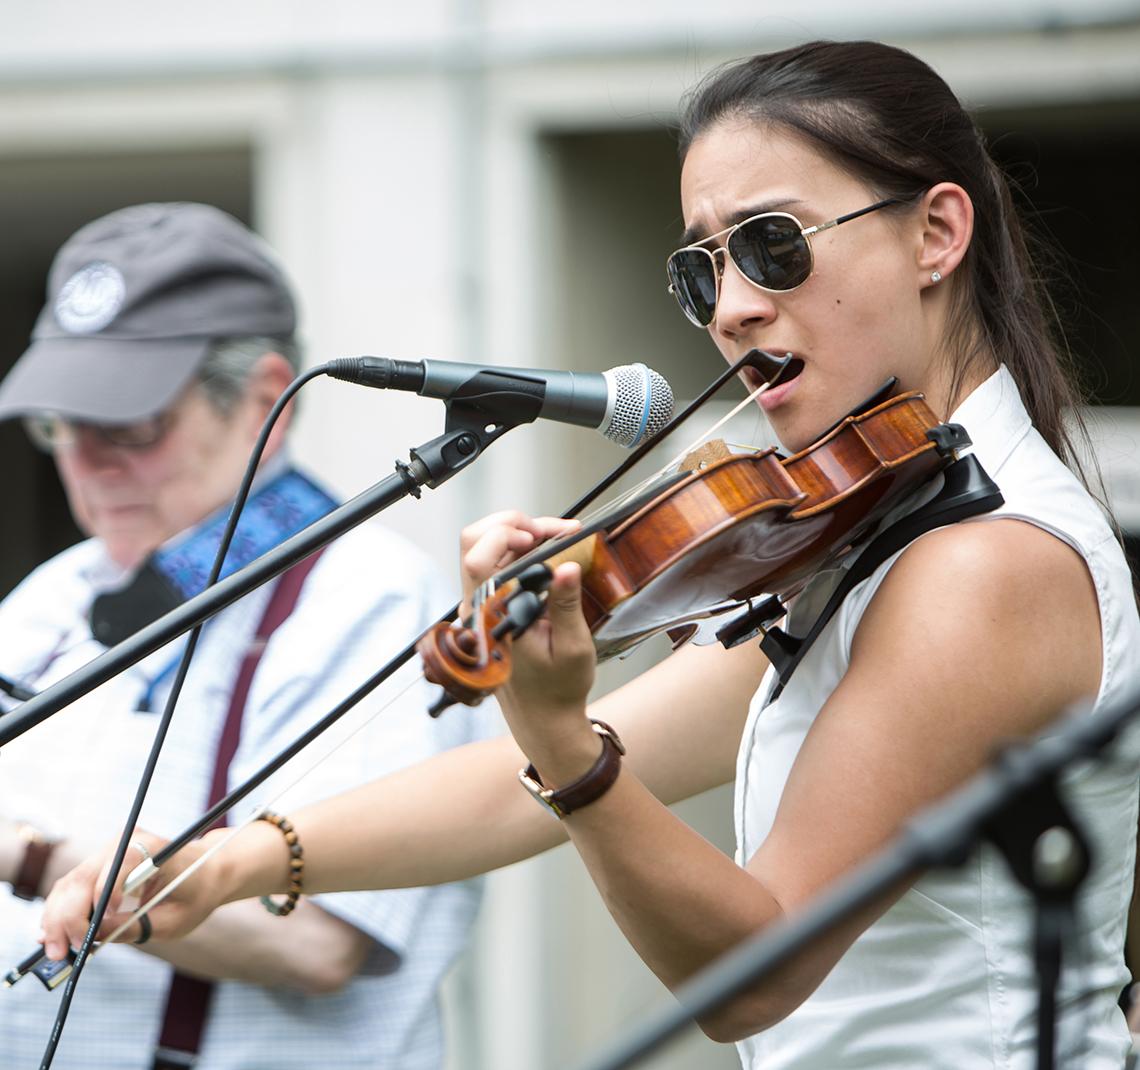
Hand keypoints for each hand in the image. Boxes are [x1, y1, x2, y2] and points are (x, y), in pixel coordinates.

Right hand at [39, 830, 224, 958]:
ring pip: (71, 883)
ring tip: (54, 950)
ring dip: (57, 918)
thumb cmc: (195, 894)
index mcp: (154, 847)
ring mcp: (109, 853)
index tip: (100, 923)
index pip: (122, 861)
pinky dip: (59, 913)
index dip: (106, 891)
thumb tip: (95, 936)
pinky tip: (52, 936)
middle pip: (86, 876)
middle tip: (61, 951)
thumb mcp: (176, 919)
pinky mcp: (99, 867)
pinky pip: (71, 889)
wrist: (204, 873)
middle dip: (68, 916)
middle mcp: (126, 843)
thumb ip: (137, 926)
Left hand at [459, 512, 596, 756]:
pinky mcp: (493, 604)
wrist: (544, 717)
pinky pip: (497, 563)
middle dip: (513, 524)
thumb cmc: (558, 689)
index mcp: (493, 618)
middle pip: (474, 542)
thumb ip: (567, 605)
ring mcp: (483, 605)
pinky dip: (521, 549)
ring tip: (555, 537)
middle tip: (552, 531)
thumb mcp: (573, 647)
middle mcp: (479, 608)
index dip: (506, 536)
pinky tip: (548, 552)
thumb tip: (568, 567)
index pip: (479, 561)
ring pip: (484, 548)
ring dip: (518, 533)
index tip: (541, 536)